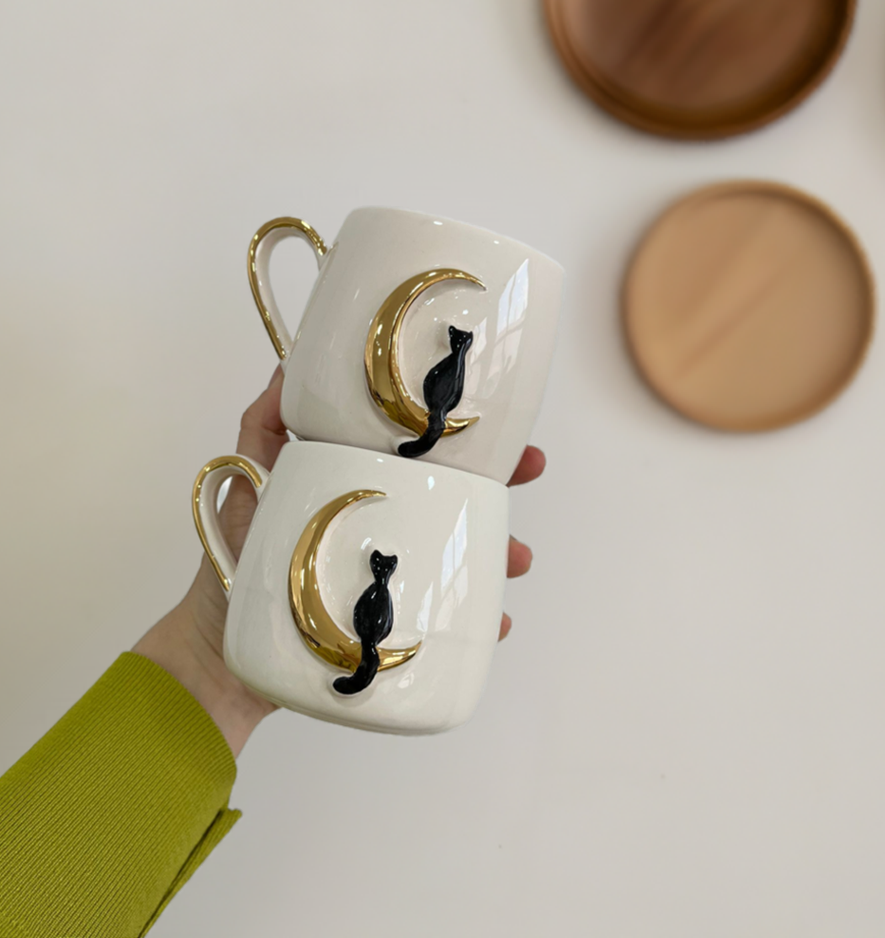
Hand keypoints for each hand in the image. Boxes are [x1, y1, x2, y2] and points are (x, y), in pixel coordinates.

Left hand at [133, 368, 545, 755]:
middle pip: (454, 497)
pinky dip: (478, 618)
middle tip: (532, 469)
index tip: (496, 422)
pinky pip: (446, 616)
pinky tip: (497, 621)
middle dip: (501, 483)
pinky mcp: (394, 622)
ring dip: (500, 552)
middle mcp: (386, 525)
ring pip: (459, 555)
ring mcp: (394, 574)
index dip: (462, 436)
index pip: (420, 454)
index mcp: (361, 487)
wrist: (221, 649)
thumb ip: (262, 426)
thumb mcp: (247, 480)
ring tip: (518, 558)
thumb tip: (287, 366)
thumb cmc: (235, 561)